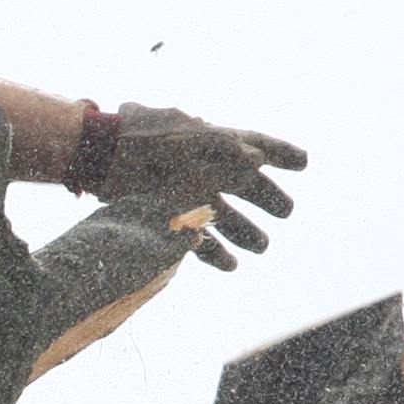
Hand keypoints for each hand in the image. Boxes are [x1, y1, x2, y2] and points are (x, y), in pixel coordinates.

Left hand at [67, 103, 305, 266]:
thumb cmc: (140, 141)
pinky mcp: (166, 216)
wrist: (98, 157)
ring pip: (222, 214)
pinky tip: (231, 266)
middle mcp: (201, 167)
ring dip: (244, 231)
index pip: (253, 143)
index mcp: (210, 142)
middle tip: (286, 213)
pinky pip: (195, 237)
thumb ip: (221, 145)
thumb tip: (257, 157)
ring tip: (262, 248)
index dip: (280, 152)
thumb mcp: (185, 136)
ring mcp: (184, 192)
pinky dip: (213, 251)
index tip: (304, 163)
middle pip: (243, 184)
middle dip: (266, 199)